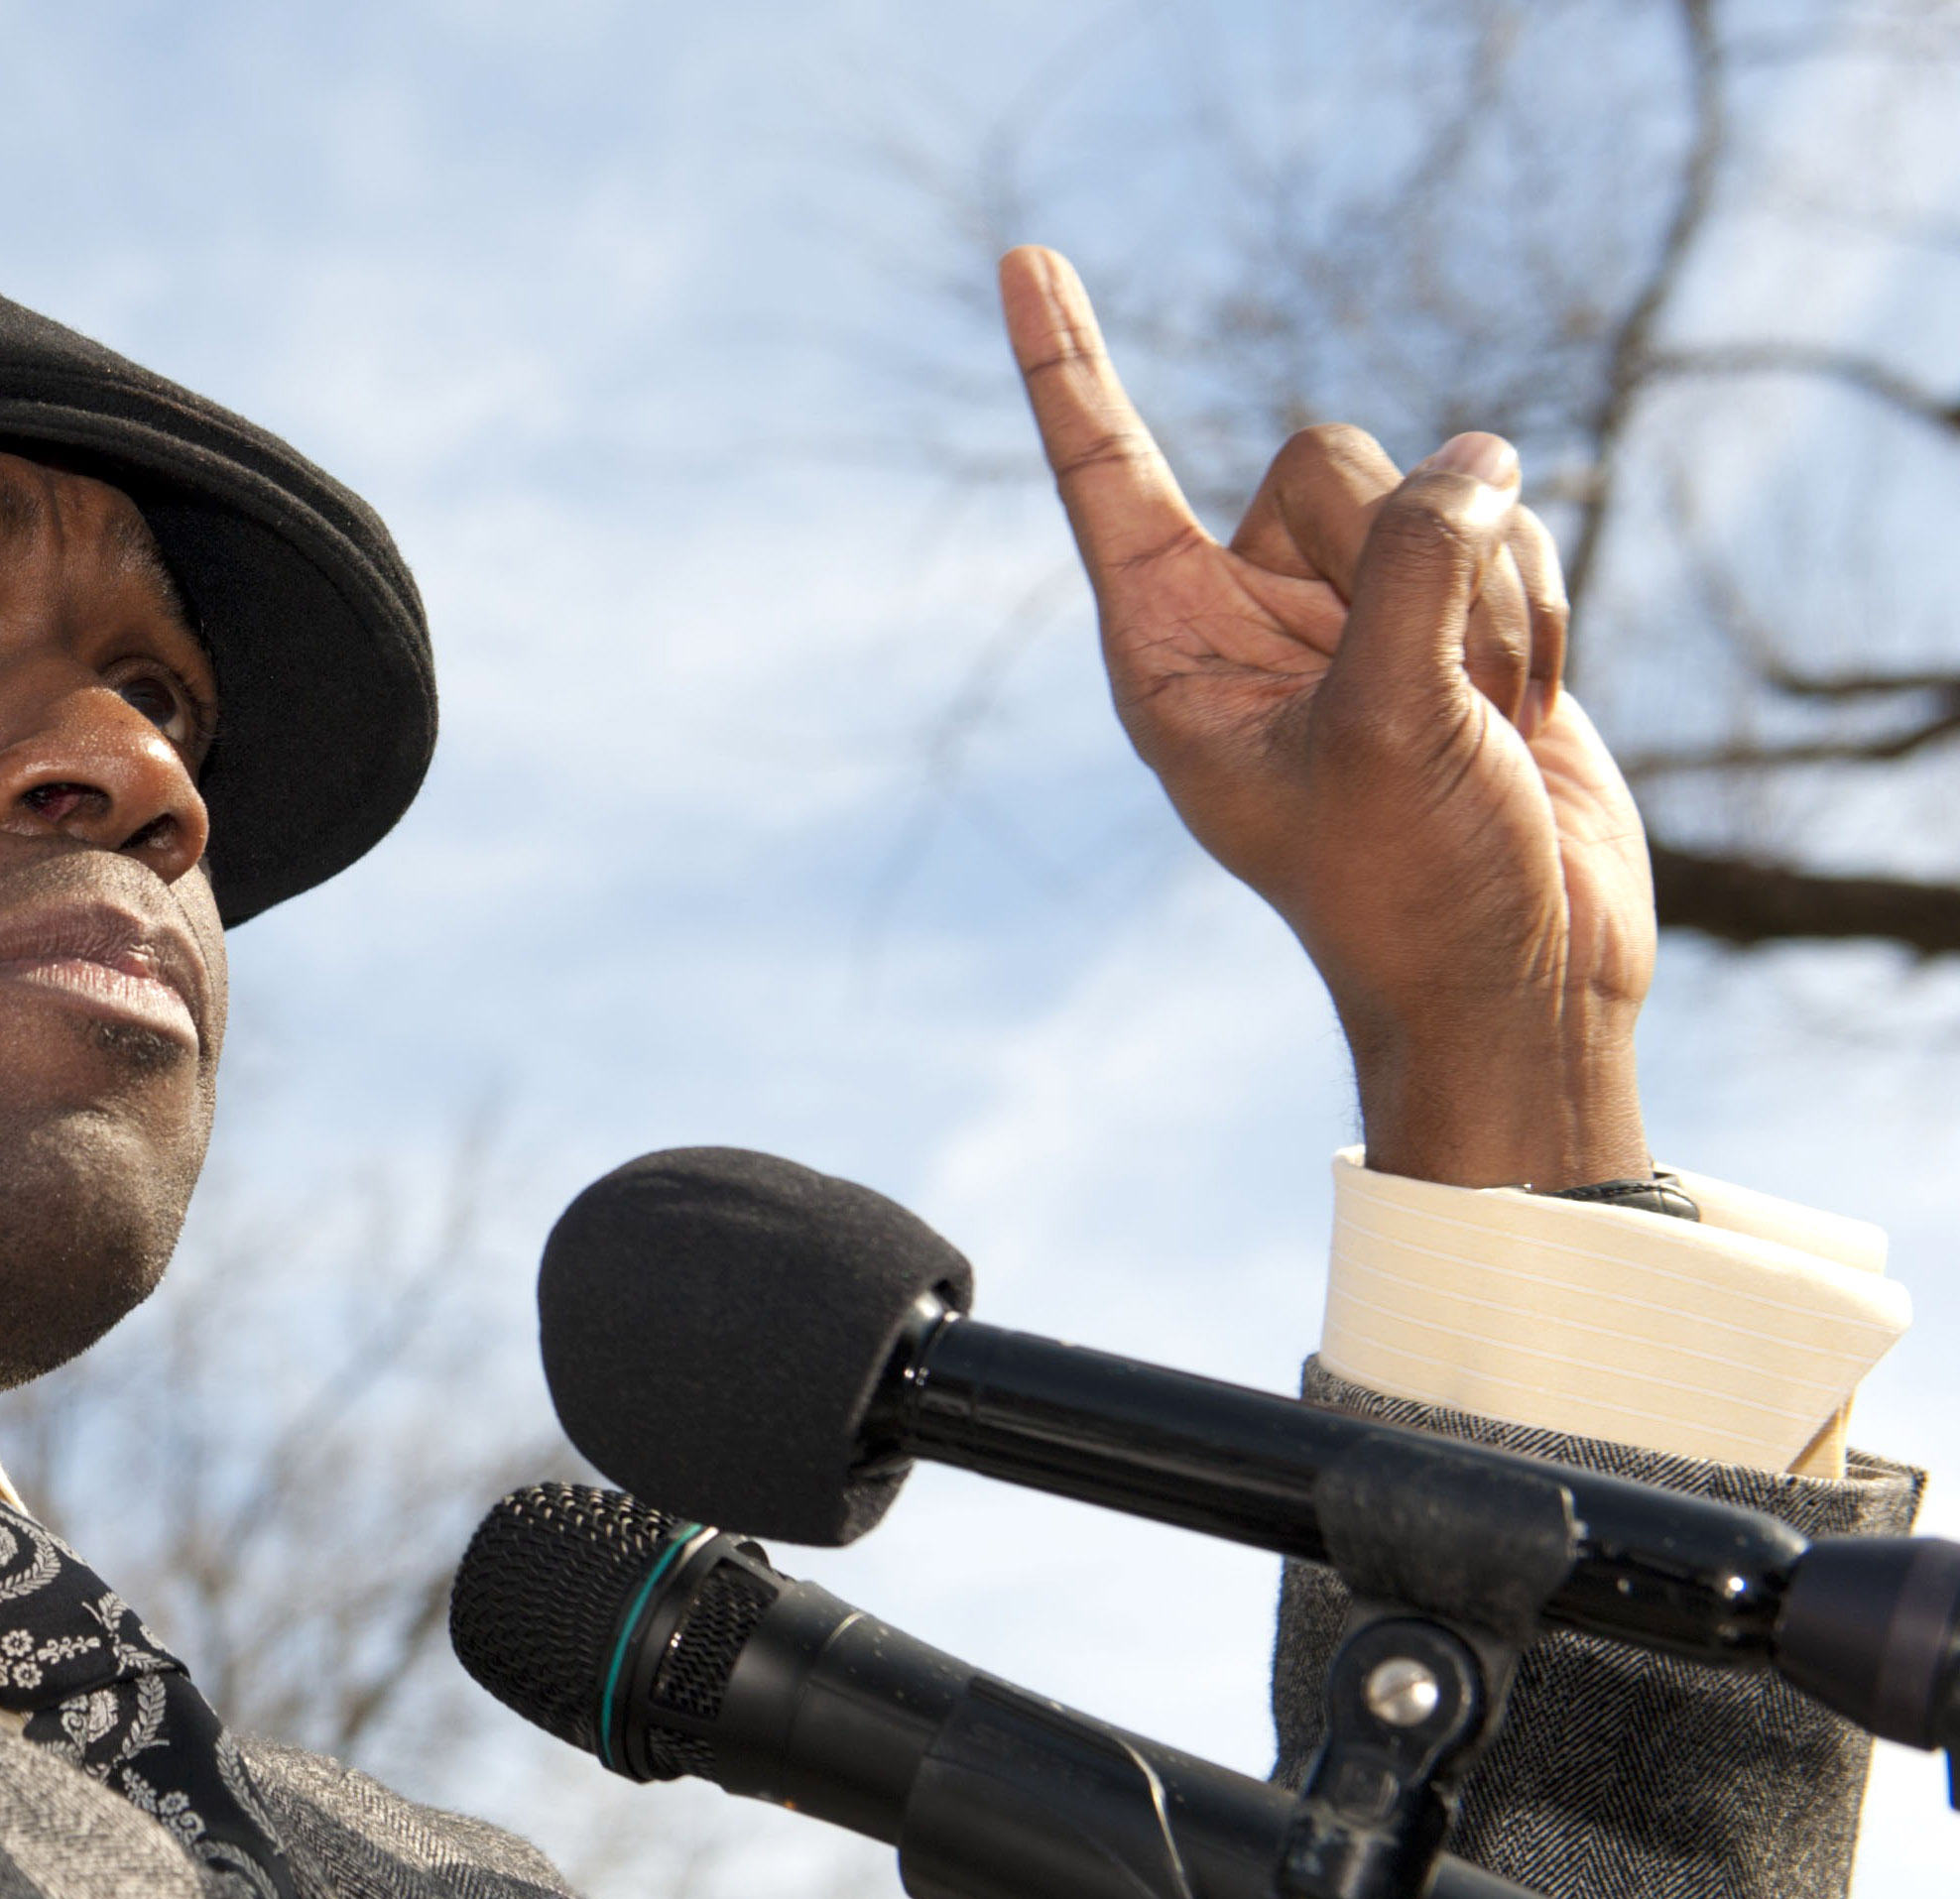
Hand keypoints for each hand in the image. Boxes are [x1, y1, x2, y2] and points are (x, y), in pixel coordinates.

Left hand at [998, 245, 1656, 1191]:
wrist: (1518, 982)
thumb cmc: (1410, 886)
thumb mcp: (1387, 720)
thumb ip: (1410, 565)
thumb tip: (1477, 460)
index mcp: (1170, 649)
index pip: (1107, 475)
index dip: (1067, 364)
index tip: (1021, 256)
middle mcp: (1250, 617)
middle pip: (1326, 459)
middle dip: (1405, 555)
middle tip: (1422, 694)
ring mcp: (1355, 616)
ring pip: (1440, 492)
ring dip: (1484, 602)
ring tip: (1474, 723)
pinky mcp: (1453, 623)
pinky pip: (1512, 535)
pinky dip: (1537, 619)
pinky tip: (1519, 717)